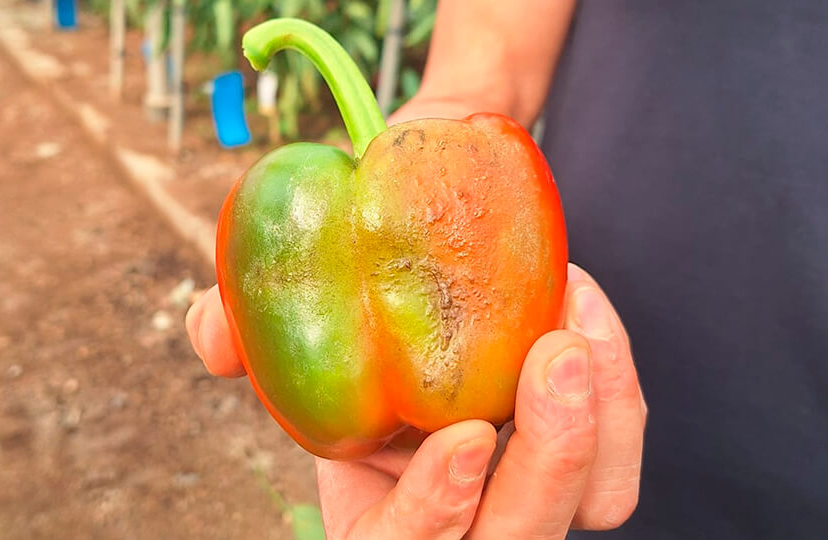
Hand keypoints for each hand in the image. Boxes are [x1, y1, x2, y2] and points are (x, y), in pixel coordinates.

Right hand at [187, 264, 644, 538]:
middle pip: (522, 537)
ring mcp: (525, 501)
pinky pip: (615, 455)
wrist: (408, 375)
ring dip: (602, 413)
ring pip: (592, 502)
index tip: (460, 439)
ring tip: (581, 319)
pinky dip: (617, 390)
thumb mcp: (292, 373)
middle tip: (556, 350)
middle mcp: (466, 530)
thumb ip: (250, 345)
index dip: (435, 511)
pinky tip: (582, 310)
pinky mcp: (575, 467)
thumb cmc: (350, 389)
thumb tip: (211, 331)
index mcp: (385, 530)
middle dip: (550, 453)